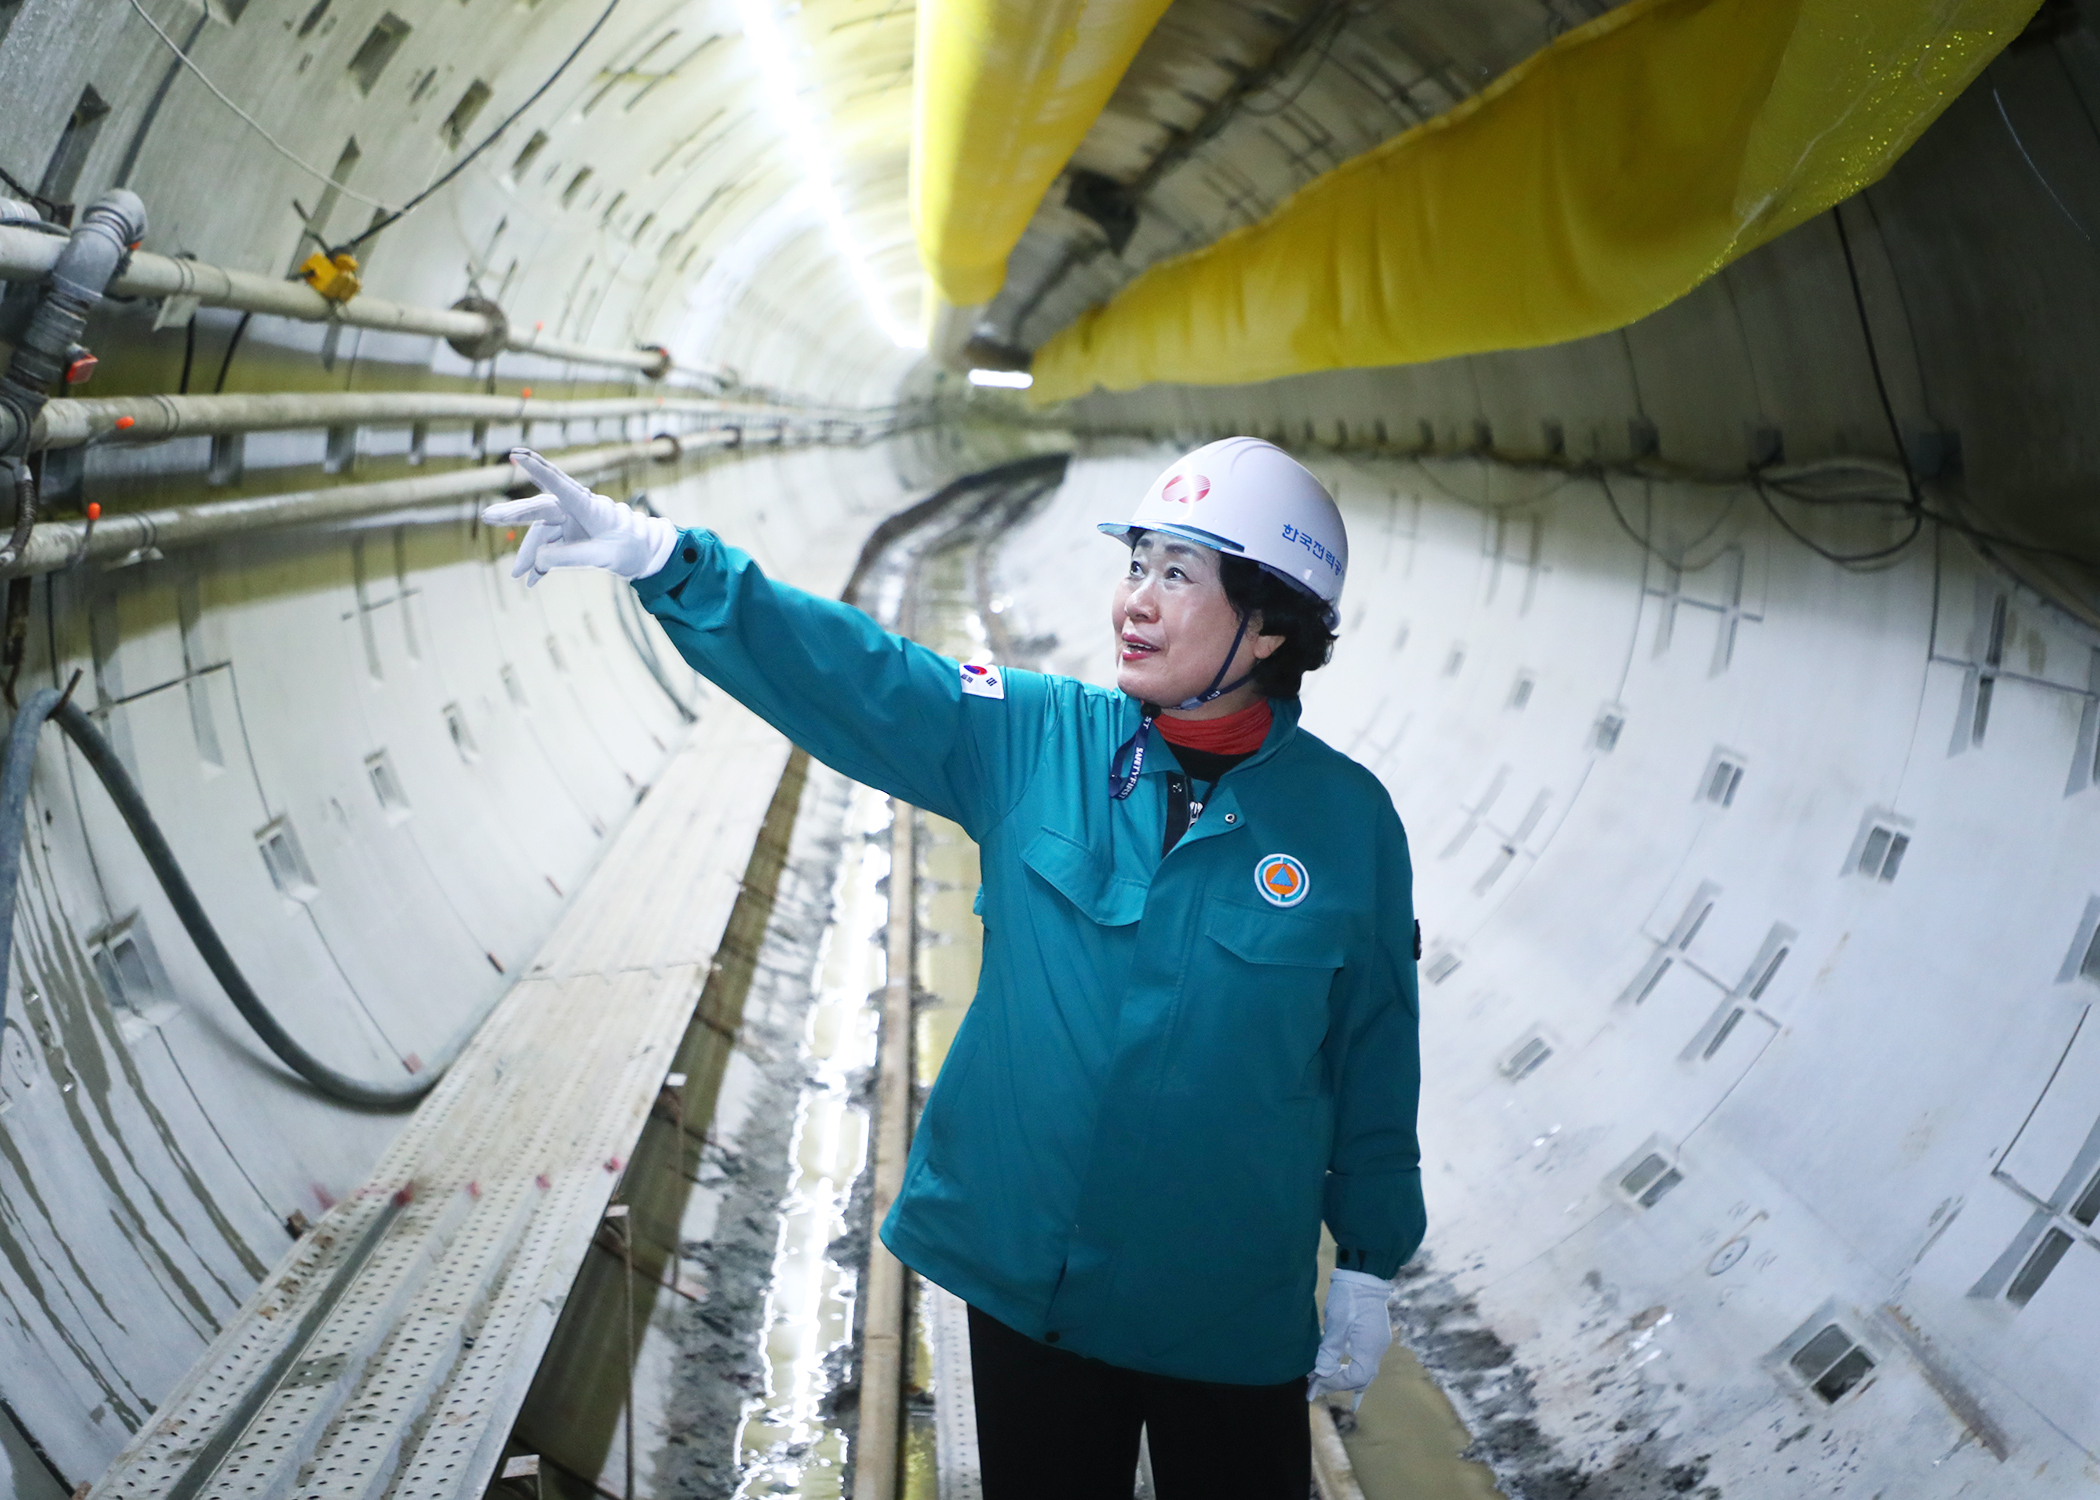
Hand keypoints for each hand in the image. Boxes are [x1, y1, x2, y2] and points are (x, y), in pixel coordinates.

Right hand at [480, 448, 677, 585]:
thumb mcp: (604, 557)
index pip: (559, 485)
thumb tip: (539, 559)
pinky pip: (550, 546)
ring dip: (529, 554)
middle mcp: (575, 508)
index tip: (518, 455)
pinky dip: (541, 563)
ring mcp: (571, 521)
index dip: (538, 470)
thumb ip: (571, 557)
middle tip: (488, 516)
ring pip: (542, 533)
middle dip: (513, 515)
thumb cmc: (630, 549)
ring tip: (517, 575)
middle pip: (539, 509)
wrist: (646, 553)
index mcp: (588, 505)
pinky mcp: (570, 534)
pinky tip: (532, 579)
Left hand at [1307, 1269, 1392, 1405]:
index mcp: (1370, 1348)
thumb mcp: (1337, 1322)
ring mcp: (1377, 1344)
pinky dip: (1353, 1373)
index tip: (1314, 1382)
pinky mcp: (1372, 1338)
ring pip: (1362, 1372)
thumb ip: (1329, 1350)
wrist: (1364, 1275)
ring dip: (1342, 1379)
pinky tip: (1349, 1384)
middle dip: (1337, 1384)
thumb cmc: (1349, 1296)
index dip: (1334, 1382)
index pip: (1355, 1378)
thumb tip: (1321, 1374)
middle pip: (1360, 1379)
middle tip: (1313, 1387)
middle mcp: (1377, 1350)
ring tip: (1322, 1385)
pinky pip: (1364, 1363)